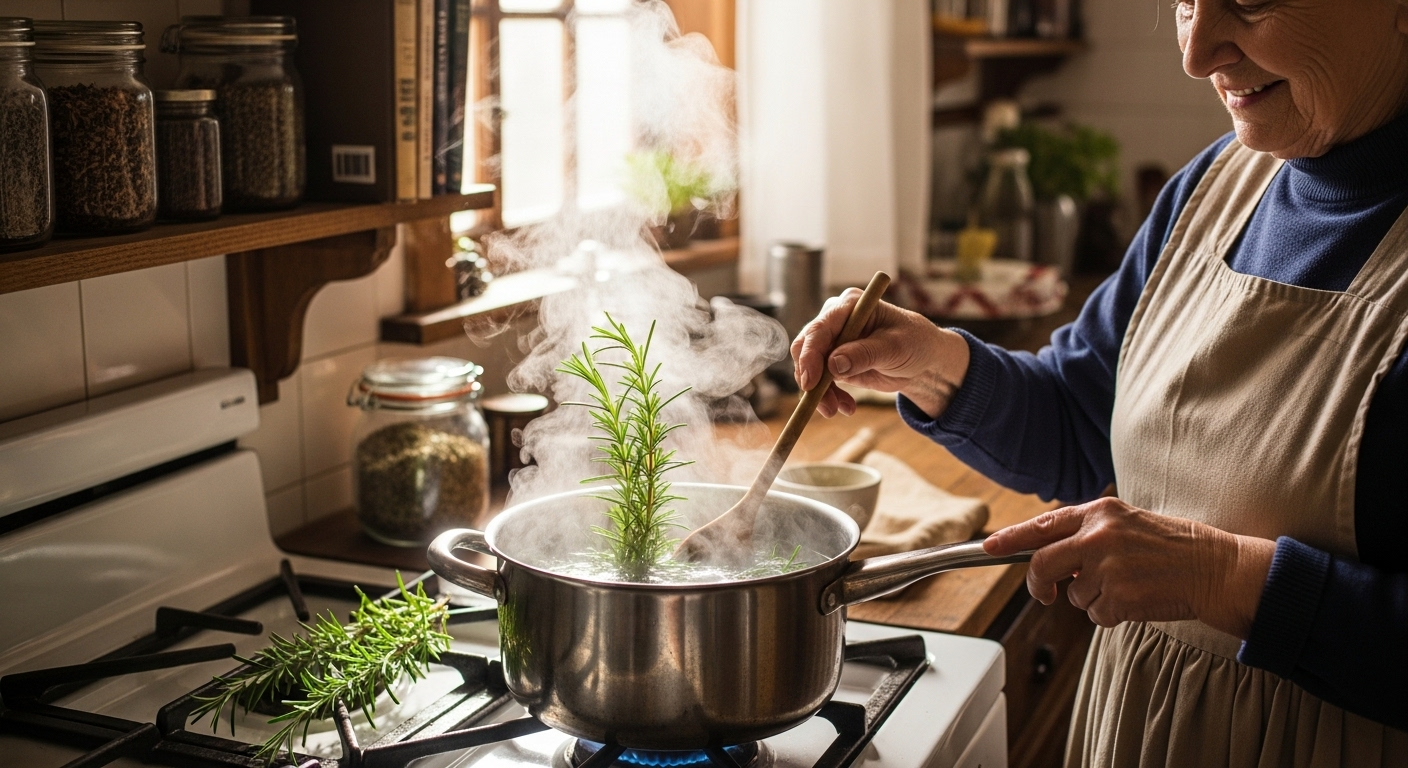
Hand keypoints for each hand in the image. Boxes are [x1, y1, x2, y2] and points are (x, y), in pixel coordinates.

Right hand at [790, 289, 969, 417]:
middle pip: (806, 348)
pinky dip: (828, 396)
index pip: (819, 329)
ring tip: (839, 409)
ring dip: (820, 393)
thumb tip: (832, 364)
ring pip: (809, 368)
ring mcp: (832, 341)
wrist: (923, 361)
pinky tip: (847, 407)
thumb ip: (864, 354)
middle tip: (825, 405)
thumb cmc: (914, 343)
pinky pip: (820, 381)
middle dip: (812, 379)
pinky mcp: (833, 362)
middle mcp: (835, 320)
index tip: (810, 382)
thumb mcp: (894, 348)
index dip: (810, 355)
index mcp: (849, 306)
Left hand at [983, 497, 1275, 638]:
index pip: (1043, 525)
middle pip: (1042, 564)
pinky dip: (1110, 613)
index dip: (1011, 538)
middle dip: (1038, 583)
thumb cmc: (1174, 547)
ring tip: (1127, 586)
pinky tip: (1135, 600)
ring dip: (1092, 598)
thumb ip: (1088, 535)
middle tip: (1045, 593)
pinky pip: (1095, 614)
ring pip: (1072, 594)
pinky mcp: (1119, 597)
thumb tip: (1051, 558)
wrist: (1216, 568)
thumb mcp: (1128, 524)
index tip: (988, 546)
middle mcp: (1099, 537)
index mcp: (1100, 513)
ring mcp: (1108, 568)